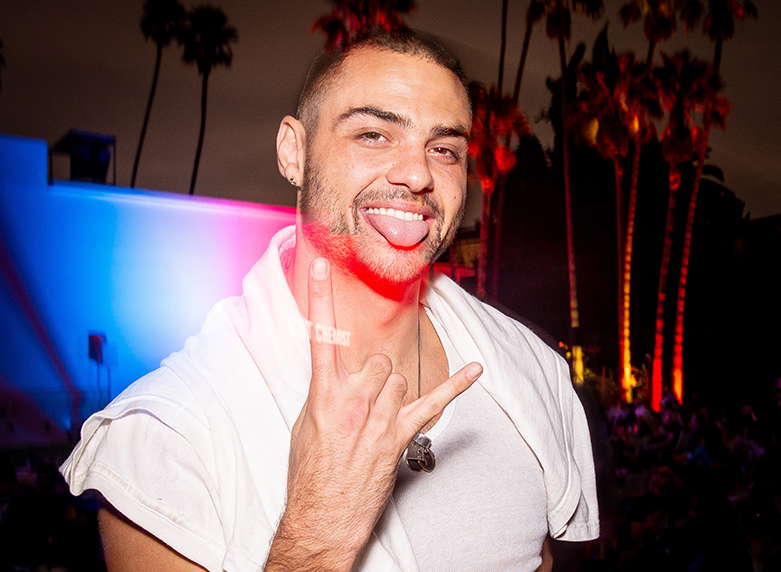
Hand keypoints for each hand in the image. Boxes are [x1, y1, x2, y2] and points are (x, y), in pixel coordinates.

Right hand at [266, 258, 481, 570]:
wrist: (324, 516)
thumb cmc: (310, 472)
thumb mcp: (305, 425)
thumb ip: (325, 391)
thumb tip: (339, 373)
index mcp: (323, 394)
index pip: (320, 336)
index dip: (319, 296)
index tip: (320, 265)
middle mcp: (354, 400)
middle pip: (377, 359)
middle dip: (374, 373)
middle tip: (363, 399)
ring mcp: (381, 417)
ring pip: (400, 376)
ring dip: (392, 388)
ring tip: (379, 414)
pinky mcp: (401, 435)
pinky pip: (435, 403)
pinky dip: (457, 385)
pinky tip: (475, 370)